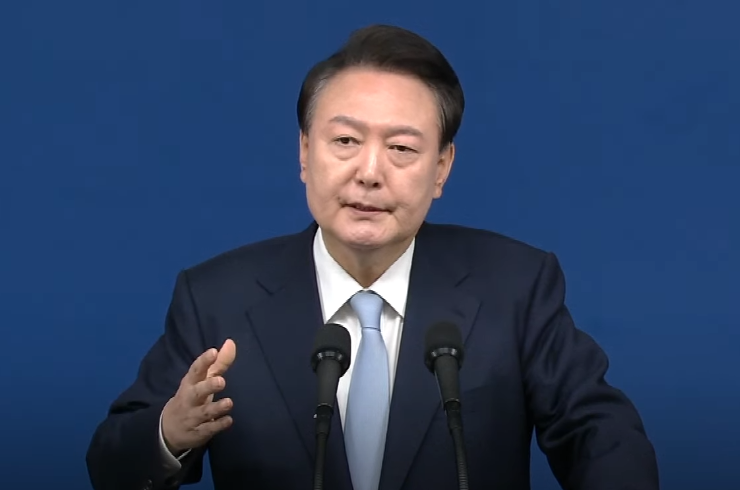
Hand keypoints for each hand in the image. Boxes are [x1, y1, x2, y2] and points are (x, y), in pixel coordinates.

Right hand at [161, 339, 236, 454]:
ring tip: (229, 402)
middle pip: (197, 392)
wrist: (168, 430)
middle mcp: (190, 399)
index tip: (213, 351)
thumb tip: (231, 342)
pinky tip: (228, 420)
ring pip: (204, 412)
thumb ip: (218, 363)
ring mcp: (193, 417)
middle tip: (221, 381)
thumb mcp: (201, 381)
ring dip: (216, 408)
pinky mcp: (198, 432)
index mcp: (190, 383)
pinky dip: (218, 425)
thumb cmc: (191, 398)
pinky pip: (208, 429)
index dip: (203, 361)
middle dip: (208, 386)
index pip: (195, 370)